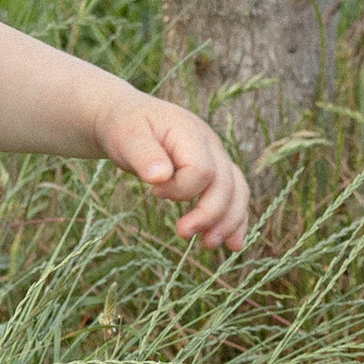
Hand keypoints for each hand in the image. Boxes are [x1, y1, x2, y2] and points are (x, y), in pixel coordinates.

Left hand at [96, 91, 248, 250]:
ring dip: (228, 222)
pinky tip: (232, 244)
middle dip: (209, 214)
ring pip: (237, 192)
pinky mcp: (215, 172)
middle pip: (226, 184)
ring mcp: (217, 158)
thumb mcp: (127, 136)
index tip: (154, 193)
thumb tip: (160, 176)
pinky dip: (235, 220)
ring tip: (209, 245)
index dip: (181, 189)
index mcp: (190, 132)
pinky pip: (235, 196)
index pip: (202, 169)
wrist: (129, 119)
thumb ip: (143, 155)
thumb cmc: (126, 127)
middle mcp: (211, 144)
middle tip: (183, 233)